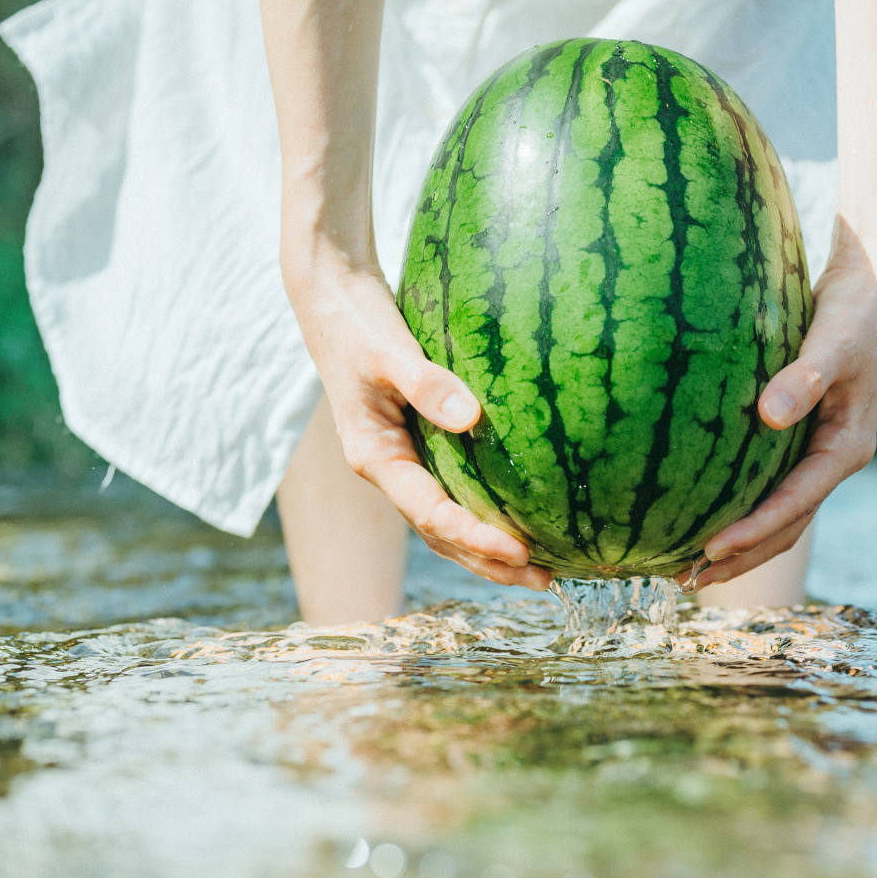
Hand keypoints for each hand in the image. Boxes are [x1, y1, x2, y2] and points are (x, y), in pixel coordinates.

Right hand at [283, 251, 552, 590]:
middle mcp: (389, 469)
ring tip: (540, 568)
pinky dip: (485, 511)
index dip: (476, 537)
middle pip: (441, 534)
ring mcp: (403, 460)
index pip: (431, 515)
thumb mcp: (388, 350)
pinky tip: (523, 515)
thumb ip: (426, 383)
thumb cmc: (356, 322)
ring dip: (488, 548)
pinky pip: (455, 490)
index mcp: (375, 458)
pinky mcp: (419, 443)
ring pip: (447, 520)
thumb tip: (472, 416)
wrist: (332, 296)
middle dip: (489, 563)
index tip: (519, 550)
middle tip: (544, 581)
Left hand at [692, 229, 876, 589]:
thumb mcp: (833, 343)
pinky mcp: (799, 442)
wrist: (871, 292)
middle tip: (687, 582)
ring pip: (777, 517)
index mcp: (846, 450)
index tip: (710, 549)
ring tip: (686, 569)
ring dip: (738, 546)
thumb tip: (771, 414)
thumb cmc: (853, 314)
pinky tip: (698, 516)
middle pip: (785, 528)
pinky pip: (766, 489)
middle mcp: (832, 461)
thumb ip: (806, 378)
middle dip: (740, 558)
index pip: (794, 505)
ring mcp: (816, 455)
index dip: (753, 531)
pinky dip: (737, 510)